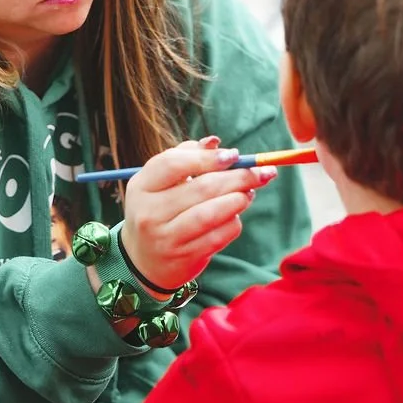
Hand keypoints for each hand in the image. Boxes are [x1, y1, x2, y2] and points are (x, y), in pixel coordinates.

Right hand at [121, 137, 276, 293]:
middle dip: (238, 177)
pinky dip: (233, 222)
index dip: (208, 158)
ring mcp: (165, 238)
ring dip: (238, 200)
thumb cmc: (159, 210)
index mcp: (141, 186)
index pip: (174, 164)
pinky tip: (235, 215)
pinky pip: (218, 237)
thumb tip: (215, 142)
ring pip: (211, 213)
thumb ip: (187, 157)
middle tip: (261, 172)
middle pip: (201, 188)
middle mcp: (149, 212)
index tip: (235, 155)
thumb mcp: (161, 182)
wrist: (144, 260)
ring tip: (249, 193)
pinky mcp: (184, 258)